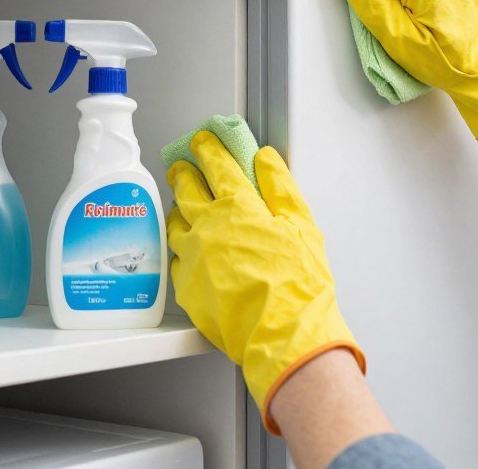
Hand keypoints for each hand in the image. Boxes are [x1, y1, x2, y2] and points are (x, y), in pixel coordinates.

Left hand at [166, 131, 364, 433]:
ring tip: (184, 207)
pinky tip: (189, 250)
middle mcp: (207, 227)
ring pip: (176, 223)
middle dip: (184, 173)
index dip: (209, 148)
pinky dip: (182, 248)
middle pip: (186, 189)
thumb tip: (265, 159)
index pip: (217, 166)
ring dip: (179, 209)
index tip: (203, 141)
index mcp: (237, 207)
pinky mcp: (186, 286)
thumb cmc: (297, 284)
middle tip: (182, 166)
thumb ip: (280, 186)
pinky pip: (176, 258)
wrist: (282, 336)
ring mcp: (191, 257)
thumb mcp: (302, 225)